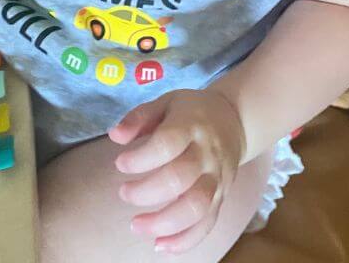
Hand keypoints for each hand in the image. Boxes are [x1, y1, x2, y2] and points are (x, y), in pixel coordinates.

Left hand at [109, 88, 244, 254]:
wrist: (233, 120)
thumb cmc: (191, 112)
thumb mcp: (165, 102)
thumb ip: (138, 117)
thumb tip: (115, 135)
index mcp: (190, 125)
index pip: (167, 143)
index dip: (140, 158)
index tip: (120, 163)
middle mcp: (206, 153)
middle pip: (179, 179)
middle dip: (145, 192)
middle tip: (124, 192)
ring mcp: (217, 177)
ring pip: (195, 207)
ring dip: (163, 223)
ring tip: (136, 225)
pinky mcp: (221, 197)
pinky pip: (207, 224)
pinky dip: (184, 241)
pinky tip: (160, 245)